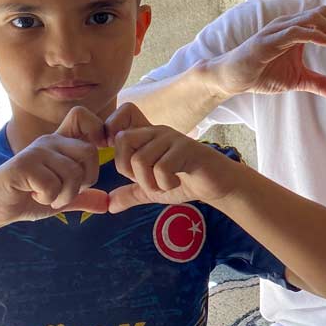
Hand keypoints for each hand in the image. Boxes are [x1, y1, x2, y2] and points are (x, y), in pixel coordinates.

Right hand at [0, 107, 108, 228]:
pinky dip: (48, 198)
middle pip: (90, 151)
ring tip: (48, 197)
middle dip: (86, 180)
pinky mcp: (23, 165)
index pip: (83, 116)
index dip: (97, 131)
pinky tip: (34, 196)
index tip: (89, 161)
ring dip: (65, 195)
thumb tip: (108, 203)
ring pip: (73, 171)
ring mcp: (36, 151)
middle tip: (67, 191)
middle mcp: (49, 141)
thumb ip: (84, 198)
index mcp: (60, 143)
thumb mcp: (62, 199)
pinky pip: (53, 184)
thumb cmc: (27, 198)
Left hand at [105, 103, 234, 212]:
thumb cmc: (186, 182)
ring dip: (150, 182)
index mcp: (147, 136)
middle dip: (128, 169)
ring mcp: (172, 138)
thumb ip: (131, 194)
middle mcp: (157, 132)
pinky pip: (161, 168)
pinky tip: (178, 182)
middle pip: (122, 140)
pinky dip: (165, 184)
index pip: (121, 119)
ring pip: (140, 159)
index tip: (127, 165)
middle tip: (147, 179)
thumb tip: (108, 205)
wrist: (217, 185)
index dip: (114, 140)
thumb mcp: (152, 190)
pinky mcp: (186, 148)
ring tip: (165, 184)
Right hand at [207, 6, 325, 99]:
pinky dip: (316, 36)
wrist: (233, 78)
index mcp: (297, 29)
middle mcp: (288, 24)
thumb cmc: (262, 74)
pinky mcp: (269, 39)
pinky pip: (297, 31)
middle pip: (324, 12)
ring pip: (313, 17)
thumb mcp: (298, 80)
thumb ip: (321, 83)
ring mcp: (278, 29)